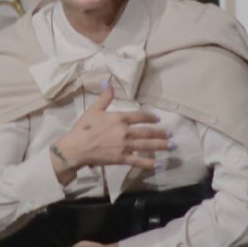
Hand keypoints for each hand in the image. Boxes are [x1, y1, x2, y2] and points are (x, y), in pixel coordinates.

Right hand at [51, 82, 172, 182]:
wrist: (76, 148)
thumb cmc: (83, 128)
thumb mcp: (93, 109)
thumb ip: (104, 97)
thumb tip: (108, 81)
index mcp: (119, 118)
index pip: (139, 116)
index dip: (150, 117)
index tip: (157, 119)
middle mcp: (124, 131)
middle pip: (146, 132)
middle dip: (160, 133)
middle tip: (170, 135)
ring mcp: (124, 146)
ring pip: (146, 145)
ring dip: (160, 145)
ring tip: (170, 146)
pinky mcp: (121, 158)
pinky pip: (137, 161)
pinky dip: (148, 163)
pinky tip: (158, 164)